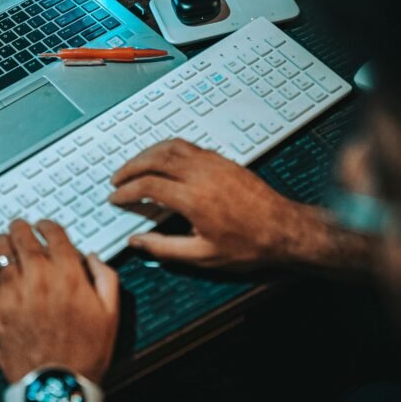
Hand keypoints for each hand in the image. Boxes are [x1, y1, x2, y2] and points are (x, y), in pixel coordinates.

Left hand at [0, 219, 118, 383]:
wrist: (55, 386)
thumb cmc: (85, 352)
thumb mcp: (110, 313)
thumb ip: (105, 277)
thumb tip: (91, 257)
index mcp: (68, 273)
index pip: (53, 232)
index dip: (47, 225)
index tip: (44, 226)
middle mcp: (39, 275)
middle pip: (22, 235)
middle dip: (22, 228)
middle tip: (20, 229)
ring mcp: (13, 289)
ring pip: (0, 249)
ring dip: (3, 242)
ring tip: (3, 243)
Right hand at [109, 138, 301, 269]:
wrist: (285, 229)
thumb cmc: (248, 245)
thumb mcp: (203, 255)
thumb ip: (164, 248)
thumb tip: (137, 242)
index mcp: (192, 198)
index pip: (148, 186)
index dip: (126, 191)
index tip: (115, 198)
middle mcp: (200, 174)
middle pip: (154, 159)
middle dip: (130, 167)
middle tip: (117, 179)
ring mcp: (212, 163)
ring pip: (170, 146)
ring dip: (147, 153)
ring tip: (134, 165)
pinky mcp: (222, 159)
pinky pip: (187, 145)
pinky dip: (167, 148)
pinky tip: (163, 159)